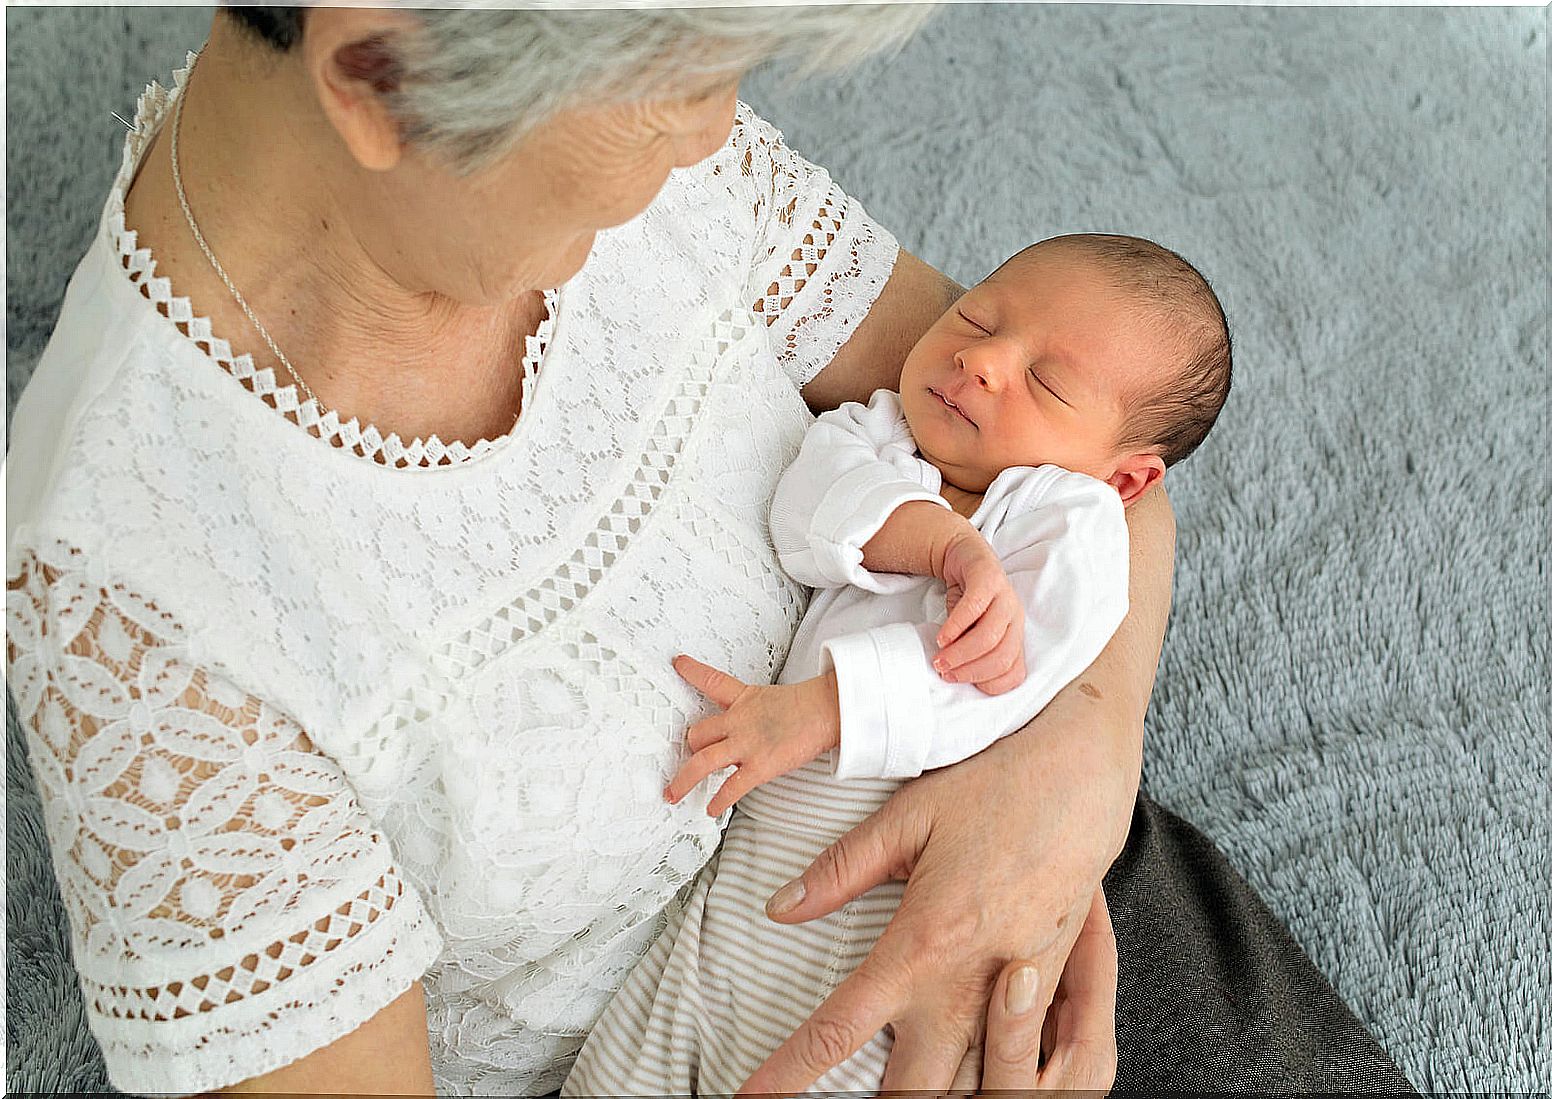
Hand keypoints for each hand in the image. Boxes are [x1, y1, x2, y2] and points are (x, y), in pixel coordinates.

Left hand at [663, 655, 840, 815]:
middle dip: (690, 747)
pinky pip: (731, 788)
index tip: (679, 665)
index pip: (712, 681)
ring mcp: (746, 744)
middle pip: (698, 733)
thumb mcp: (774, 699)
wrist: (827, 710)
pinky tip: (711, 809)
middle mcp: (739, 721)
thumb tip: (757, 724)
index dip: (692, 671)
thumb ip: (758, 711)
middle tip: (687, 756)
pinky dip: (719, 802)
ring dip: (684, 780)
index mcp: (744, 699)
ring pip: (702, 762)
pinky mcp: (759, 766)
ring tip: (674, 792)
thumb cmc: (809, 707)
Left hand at [736, 696, 1134, 1094]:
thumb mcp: (907, 818)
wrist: (1084, 778)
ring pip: (972, 1091)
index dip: (787, 1073)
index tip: (749, 1098)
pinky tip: (963, 1082)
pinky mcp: (1050, 992)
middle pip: (910, 1089)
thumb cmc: (996, 788)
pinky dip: (987, 1084)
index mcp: (921, 941)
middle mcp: (967, 984)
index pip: (838, 1028)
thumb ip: (839, 870)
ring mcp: (1014, 996)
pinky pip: (1018, 1068)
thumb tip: (780, 907)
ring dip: (932, 1096)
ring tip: (890, 1097)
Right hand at [933, 527, 1025, 695]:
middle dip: (970, 671)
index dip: (985, 684)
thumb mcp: (972, 631)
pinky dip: (955, 627)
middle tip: (945, 672)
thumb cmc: (969, 600)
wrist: (965, 556)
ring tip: (939, 657)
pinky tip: (941, 637)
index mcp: (1015, 637)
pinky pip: (974, 608)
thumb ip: (971, 652)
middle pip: (1002, 658)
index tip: (958, 681)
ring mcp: (1005, 598)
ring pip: (989, 637)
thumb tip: (956, 675)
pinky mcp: (989, 580)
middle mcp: (1015, 620)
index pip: (1014, 674)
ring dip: (960, 653)